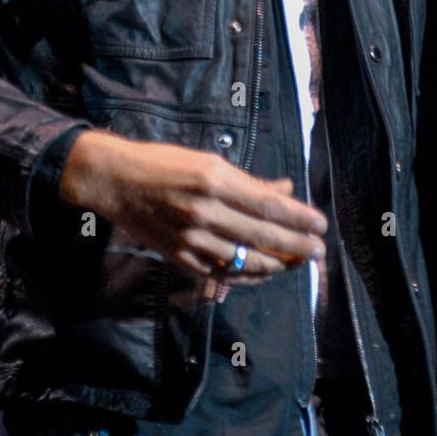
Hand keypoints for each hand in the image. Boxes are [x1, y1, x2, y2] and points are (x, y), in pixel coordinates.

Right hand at [59, 129, 326, 299]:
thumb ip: (248, 181)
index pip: (267, 204)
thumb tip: (284, 191)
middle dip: (295, 244)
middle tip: (319, 250)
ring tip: (294, 262)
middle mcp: (204, 210)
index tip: (320, 223)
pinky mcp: (178, 256)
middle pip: (261, 234)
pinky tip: (261, 272)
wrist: (115, 180)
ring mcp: (190, 237)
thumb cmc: (163, 163)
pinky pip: (219, 271)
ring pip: (243, 259)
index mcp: (214, 179)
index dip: (298, 217)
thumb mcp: (208, 161)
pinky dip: (244, 274)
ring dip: (274, 263)